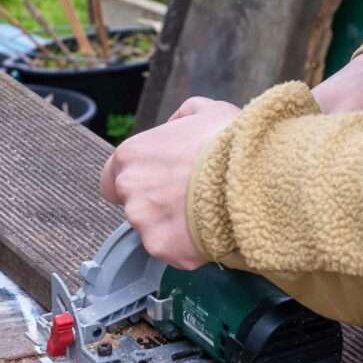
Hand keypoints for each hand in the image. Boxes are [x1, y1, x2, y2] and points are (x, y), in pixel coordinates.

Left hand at [101, 97, 239, 268]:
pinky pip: (174, 251)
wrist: (250, 173)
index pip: (112, 180)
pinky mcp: (162, 247)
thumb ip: (180, 119)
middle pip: (135, 206)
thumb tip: (174, 128)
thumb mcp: (205, 111)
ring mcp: (143, 221)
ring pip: (154, 231)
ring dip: (174, 227)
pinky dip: (190, 247)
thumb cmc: (228, 140)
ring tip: (207, 215)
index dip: (137, 184)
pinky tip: (213, 231)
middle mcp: (128, 189)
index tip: (158, 185)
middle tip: (191, 199)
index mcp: (130, 155)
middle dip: (158, 206)